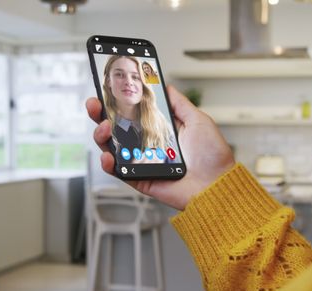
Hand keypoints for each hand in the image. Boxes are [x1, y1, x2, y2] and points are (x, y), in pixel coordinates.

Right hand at [87, 85, 234, 209]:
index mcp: (158, 129)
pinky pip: (118, 171)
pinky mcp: (139, 179)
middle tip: (94, 104)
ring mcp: (141, 162)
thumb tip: (165, 85)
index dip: (116, 102)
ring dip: (101, 135)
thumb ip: (178, 103)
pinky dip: (108, 163)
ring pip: (111, 147)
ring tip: (104, 127)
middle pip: (115, 128)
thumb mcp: (198, 120)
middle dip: (100, 114)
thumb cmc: (212, 156)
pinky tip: (108, 155)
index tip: (106, 90)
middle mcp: (146, 144)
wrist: (217, 184)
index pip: (131, 112)